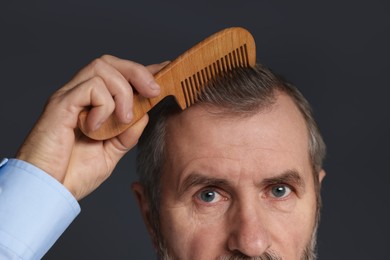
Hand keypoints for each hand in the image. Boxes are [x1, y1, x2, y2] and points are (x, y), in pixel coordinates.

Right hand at [16, 55, 166, 199]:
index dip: (142, 71)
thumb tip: (144, 114)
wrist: (49, 191)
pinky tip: (97, 128)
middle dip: (138, 72)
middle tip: (154, 92)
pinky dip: (104, 107)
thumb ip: (127, 134)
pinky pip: (91, 88)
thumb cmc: (73, 174)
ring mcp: (69, 97)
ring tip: (123, 119)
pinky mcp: (61, 104)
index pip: (118, 75)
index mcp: (91, 105)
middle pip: (110, 62)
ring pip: (102, 68)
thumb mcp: (110, 153)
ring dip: (123, 93)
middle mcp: (79, 95)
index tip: (165, 71)